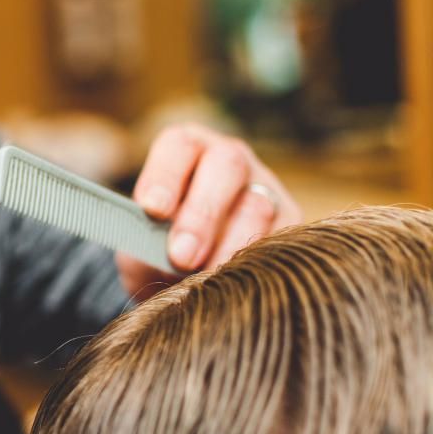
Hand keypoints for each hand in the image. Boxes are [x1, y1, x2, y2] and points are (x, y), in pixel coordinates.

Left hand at [119, 123, 300, 298]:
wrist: (188, 277)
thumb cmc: (155, 251)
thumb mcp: (141, 244)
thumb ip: (142, 243)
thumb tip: (151, 254)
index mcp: (187, 151)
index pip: (180, 145)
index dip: (165, 175)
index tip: (152, 209)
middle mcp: (229, 161)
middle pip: (226, 166)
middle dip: (201, 213)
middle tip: (180, 256)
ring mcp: (266, 188)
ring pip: (258, 206)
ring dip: (229, 247)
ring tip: (205, 281)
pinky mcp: (291, 224)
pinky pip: (282, 241)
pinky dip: (255, 266)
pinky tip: (234, 287)